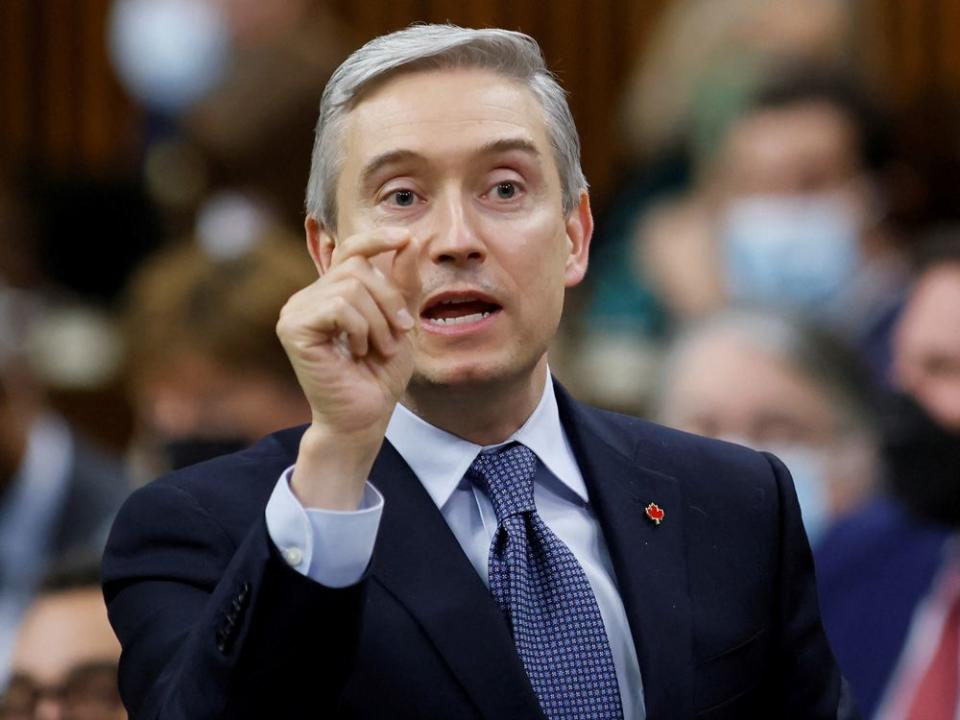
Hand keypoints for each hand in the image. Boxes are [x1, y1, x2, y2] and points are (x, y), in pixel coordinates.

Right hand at [276, 227, 419, 508]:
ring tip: (378, 348)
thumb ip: (401, 284)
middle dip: (389, 300)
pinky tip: (357, 351)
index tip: (406, 238)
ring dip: (378, 320)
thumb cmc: (380, 376)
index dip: (376, 239)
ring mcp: (296, 311)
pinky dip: (360, 328)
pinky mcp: (293, 328)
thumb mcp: (400, 322)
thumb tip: (408, 239)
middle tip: (397, 334)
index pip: (350, 250)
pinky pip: (338, 306)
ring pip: (350, 287)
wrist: (365, 417)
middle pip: (357, 267)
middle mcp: (308, 297)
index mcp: (330, 293)